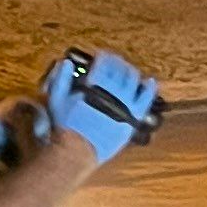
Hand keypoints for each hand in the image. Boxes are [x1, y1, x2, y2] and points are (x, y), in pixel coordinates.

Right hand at [41, 48, 162, 162]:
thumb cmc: (65, 126)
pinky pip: (145, 100)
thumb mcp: (56, 99)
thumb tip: (66, 63)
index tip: (102, 56)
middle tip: (114, 62)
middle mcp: (112, 91)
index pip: (104, 63)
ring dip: (130, 72)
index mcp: (95, 84)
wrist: (77, 150)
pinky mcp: (132, 118)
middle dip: (117, 63)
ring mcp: (124, 104)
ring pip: (133, 80)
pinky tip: (150, 82)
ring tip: (127, 71)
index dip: (104, 57)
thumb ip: (60, 79)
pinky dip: (149, 89)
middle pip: (120, 69)